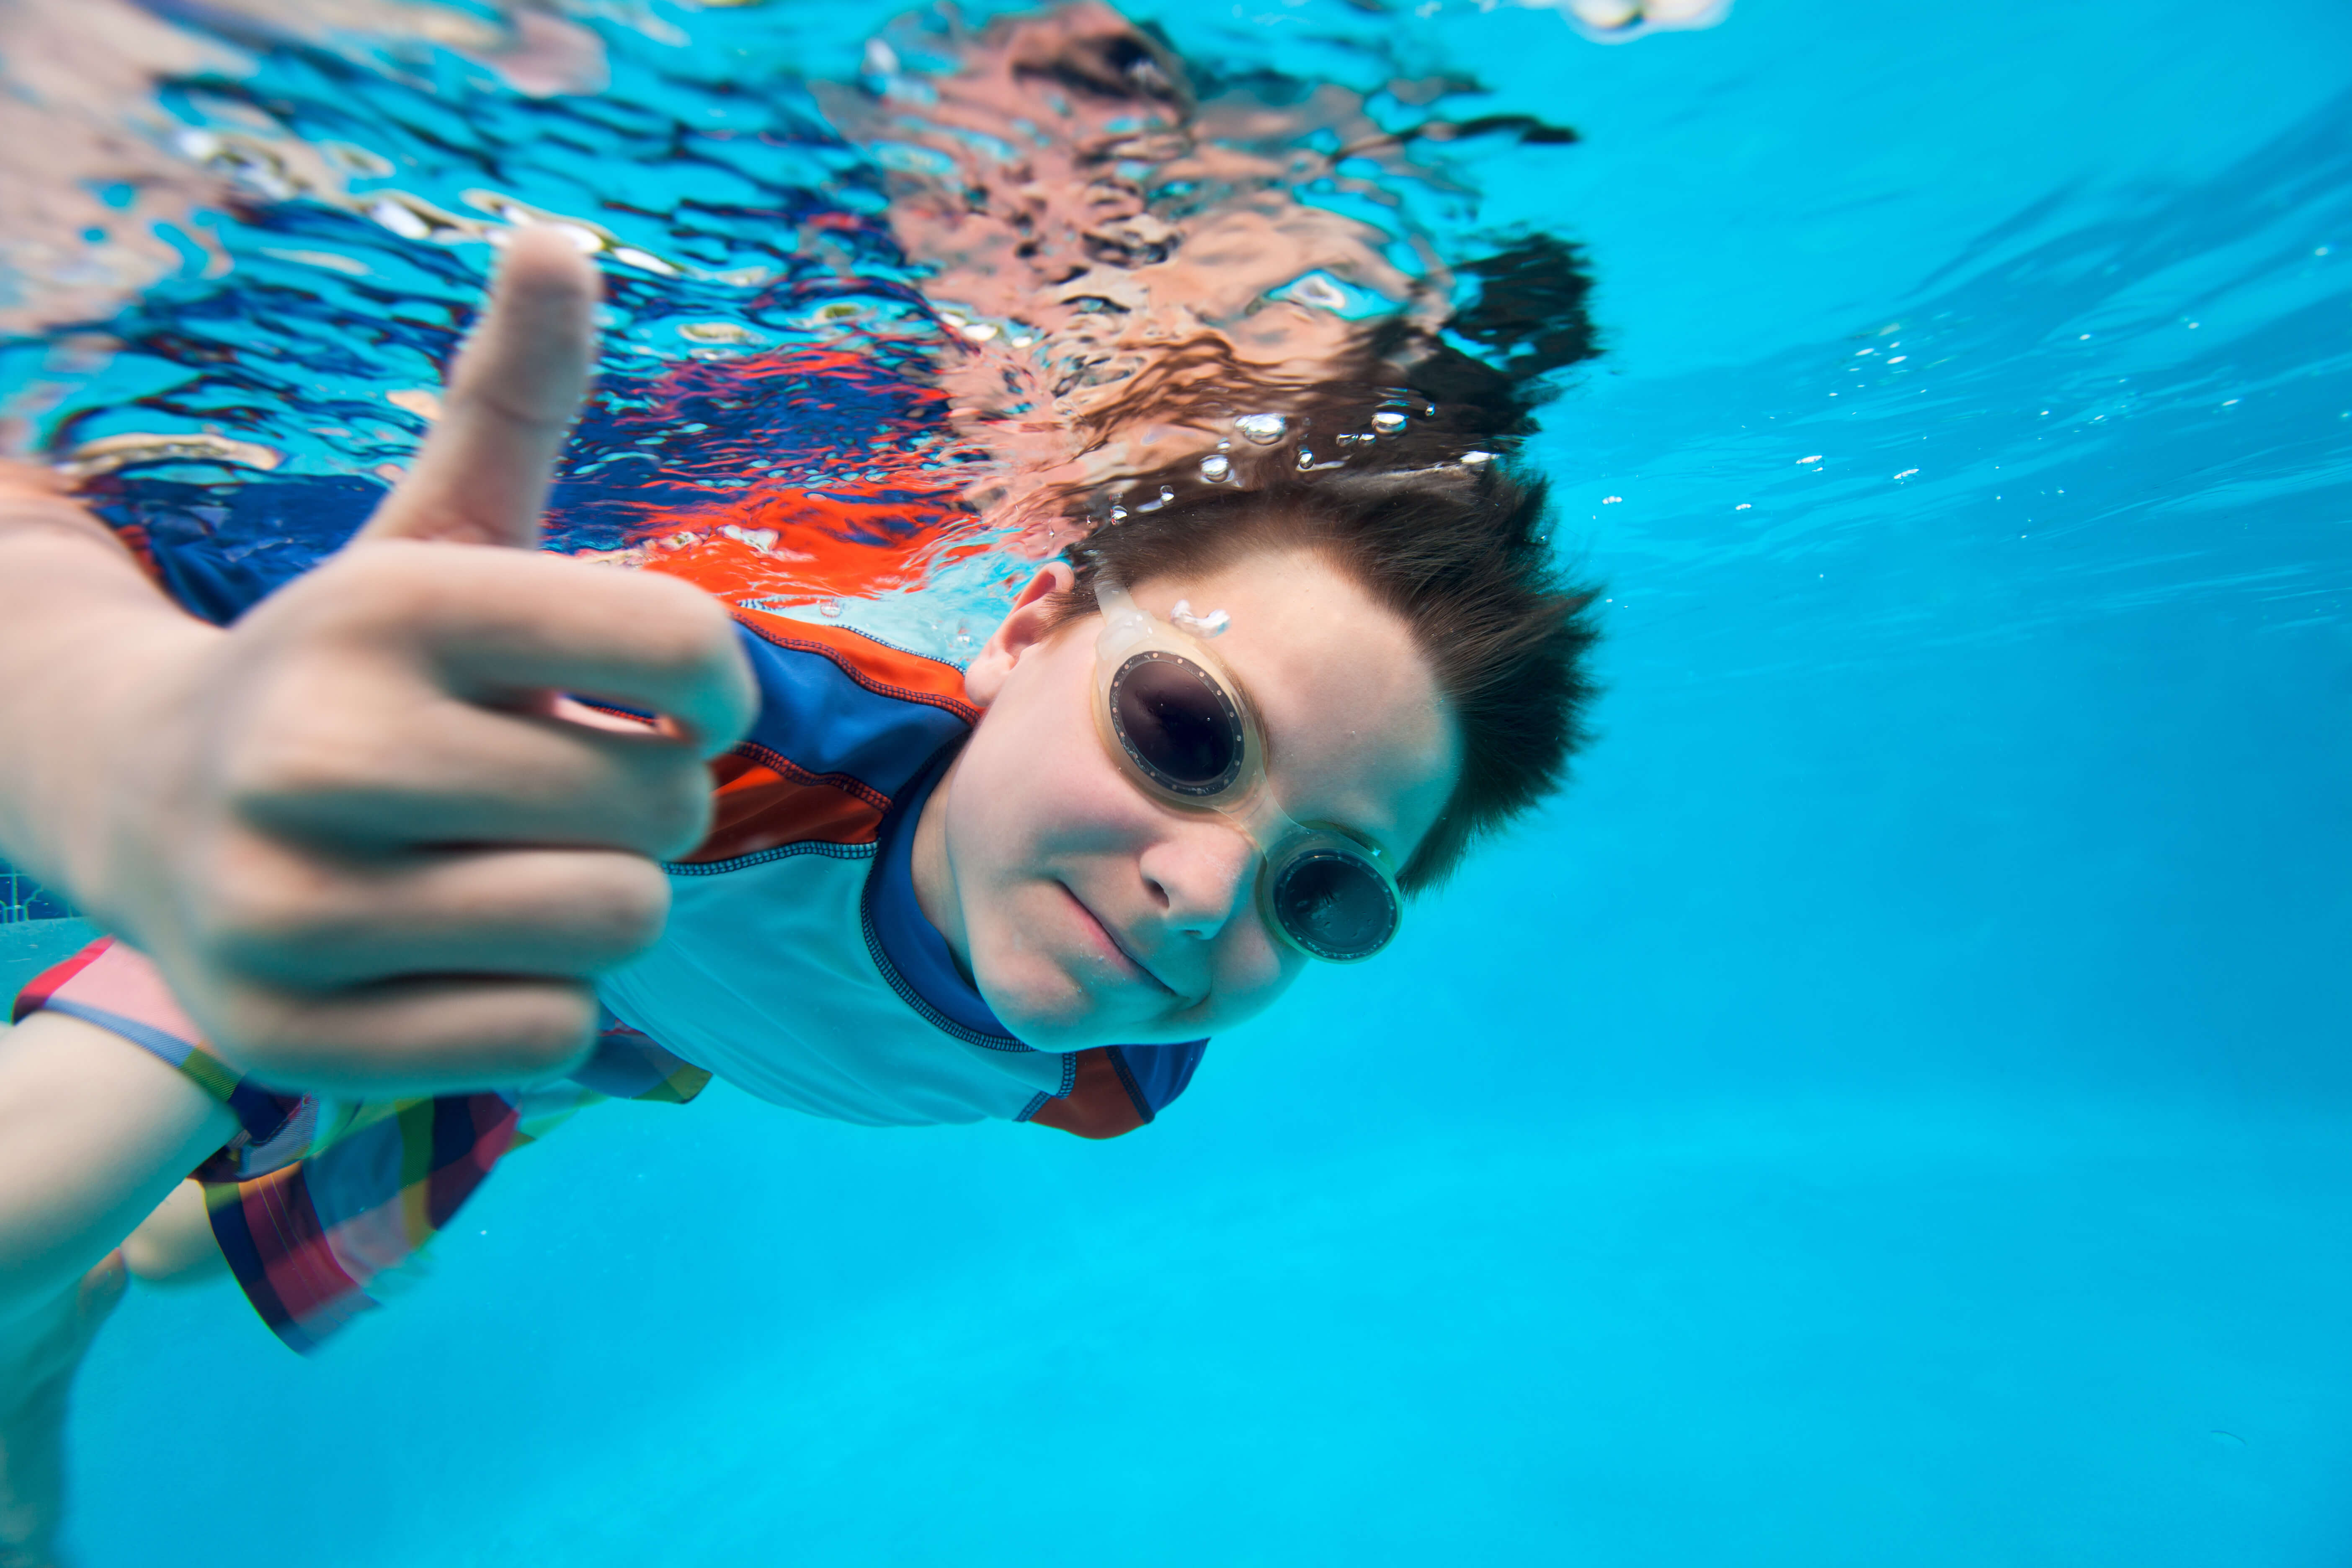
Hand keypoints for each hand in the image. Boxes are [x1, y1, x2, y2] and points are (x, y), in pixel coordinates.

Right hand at [58, 228, 754, 1093]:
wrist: (144, 799)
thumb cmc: (357, 664)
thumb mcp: (431, 525)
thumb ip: (509, 395)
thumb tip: (561, 239)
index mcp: (384, 605)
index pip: (687, 643)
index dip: (716, 681)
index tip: (669, 692)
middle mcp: (314, 751)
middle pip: (666, 809)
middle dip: (652, 800)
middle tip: (566, 787)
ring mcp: (287, 910)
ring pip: (616, 926)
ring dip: (606, 900)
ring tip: (518, 862)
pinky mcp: (291, 1038)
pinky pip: (553, 1035)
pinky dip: (546, 1000)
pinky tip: (464, 948)